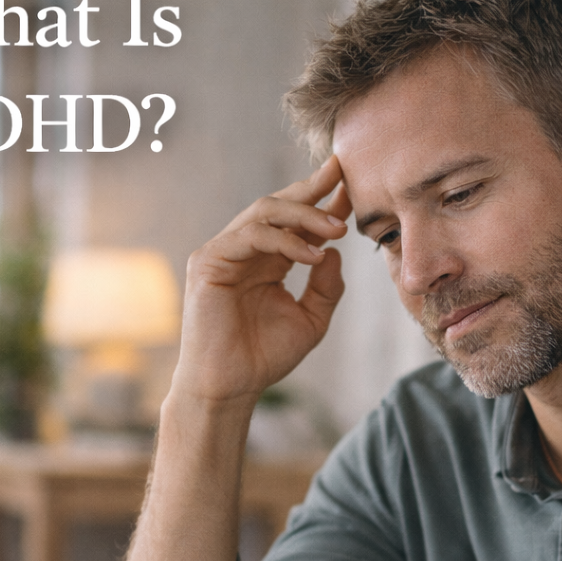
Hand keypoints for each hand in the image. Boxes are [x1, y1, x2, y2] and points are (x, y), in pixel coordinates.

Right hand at [173, 156, 350, 405]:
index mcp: (268, 260)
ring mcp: (224, 252)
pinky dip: (284, 240)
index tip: (352, 186)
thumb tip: (333, 251)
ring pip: (264, 211)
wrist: (231, 387)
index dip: (324, 201)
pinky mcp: (209, 262)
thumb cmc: (264, 357)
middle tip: (341, 173)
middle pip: (278, 205)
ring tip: (337, 228)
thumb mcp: (311, 320)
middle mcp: (245, 250)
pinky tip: (312, 254)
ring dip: (304, 215)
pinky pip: (250, 235)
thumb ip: (326, 287)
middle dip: (311, 187)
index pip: (297, 221)